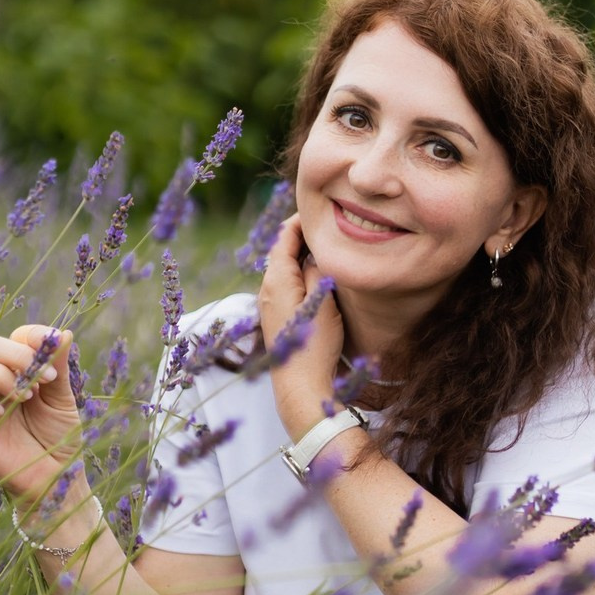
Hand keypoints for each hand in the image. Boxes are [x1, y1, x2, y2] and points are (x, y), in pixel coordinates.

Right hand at [0, 325, 81, 505]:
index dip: (33, 340)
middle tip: (40, 382)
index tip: (55, 363)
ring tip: (22, 398)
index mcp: (21, 368)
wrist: (54, 475)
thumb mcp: (63, 398)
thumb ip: (59, 366)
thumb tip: (65, 332)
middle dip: (14, 356)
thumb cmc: (60, 437)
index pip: (16, 336)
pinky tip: (1, 414)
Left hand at [257, 216, 342, 437]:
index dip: (300, 220)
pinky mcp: (277, 317)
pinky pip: (286, 284)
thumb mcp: (321, 301)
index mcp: (276, 279)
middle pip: (282, 250)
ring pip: (284, 267)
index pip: (284, 237)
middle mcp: (267, 288)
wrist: (300, 386)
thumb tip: (313, 252)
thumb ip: (315, 270)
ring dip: (302, 254)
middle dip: (302, 235)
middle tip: (327, 224)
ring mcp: (270, 304)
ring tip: (326, 246)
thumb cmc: (314, 344)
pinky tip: (317, 276)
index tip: (319, 209)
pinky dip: (299, 272)